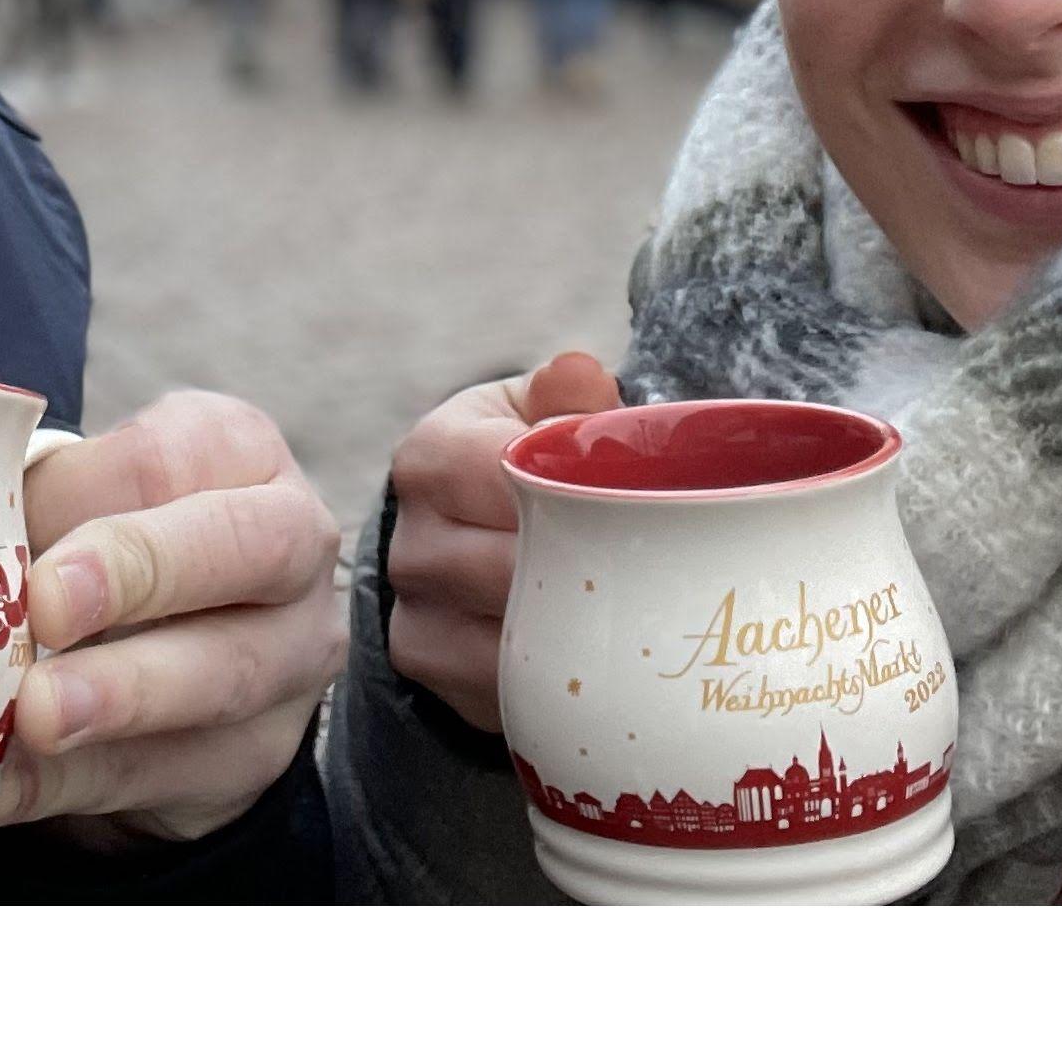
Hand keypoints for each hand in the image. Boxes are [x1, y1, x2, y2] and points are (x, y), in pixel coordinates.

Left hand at [0, 389, 343, 843]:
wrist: (175, 644)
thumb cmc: (109, 540)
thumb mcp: (77, 496)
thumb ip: (29, 509)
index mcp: (237, 451)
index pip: (174, 458)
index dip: (101, 497)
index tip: (37, 555)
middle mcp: (293, 543)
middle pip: (243, 547)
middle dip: (140, 572)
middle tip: (46, 606)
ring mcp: (291, 655)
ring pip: (225, 674)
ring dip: (120, 696)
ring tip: (36, 714)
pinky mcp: (257, 752)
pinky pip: (171, 771)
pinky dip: (75, 779)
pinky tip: (5, 781)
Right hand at [384, 350, 623, 732]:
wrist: (465, 524)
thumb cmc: (518, 456)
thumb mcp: (536, 410)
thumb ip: (564, 393)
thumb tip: (582, 375)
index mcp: (430, 457)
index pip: (503, 477)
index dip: (576, 493)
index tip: (634, 502)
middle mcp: (409, 537)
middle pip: (509, 568)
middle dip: (585, 568)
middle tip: (652, 567)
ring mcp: (411, 609)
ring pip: (507, 635)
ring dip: (575, 628)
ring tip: (629, 610)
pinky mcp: (430, 666)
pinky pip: (500, 686)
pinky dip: (551, 675)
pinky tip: (589, 654)